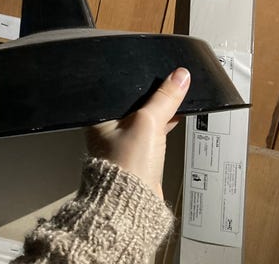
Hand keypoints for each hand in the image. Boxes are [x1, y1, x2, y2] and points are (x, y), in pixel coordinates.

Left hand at [86, 67, 190, 198]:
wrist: (133, 205)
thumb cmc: (126, 167)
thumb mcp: (148, 122)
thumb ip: (164, 98)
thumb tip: (179, 77)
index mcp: (100, 116)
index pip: (122, 89)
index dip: (140, 80)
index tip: (159, 72)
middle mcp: (108, 127)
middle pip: (135, 101)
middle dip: (153, 95)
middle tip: (170, 84)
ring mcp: (122, 140)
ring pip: (145, 116)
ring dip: (159, 109)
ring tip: (174, 99)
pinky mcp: (136, 152)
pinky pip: (151, 130)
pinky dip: (163, 123)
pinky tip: (174, 118)